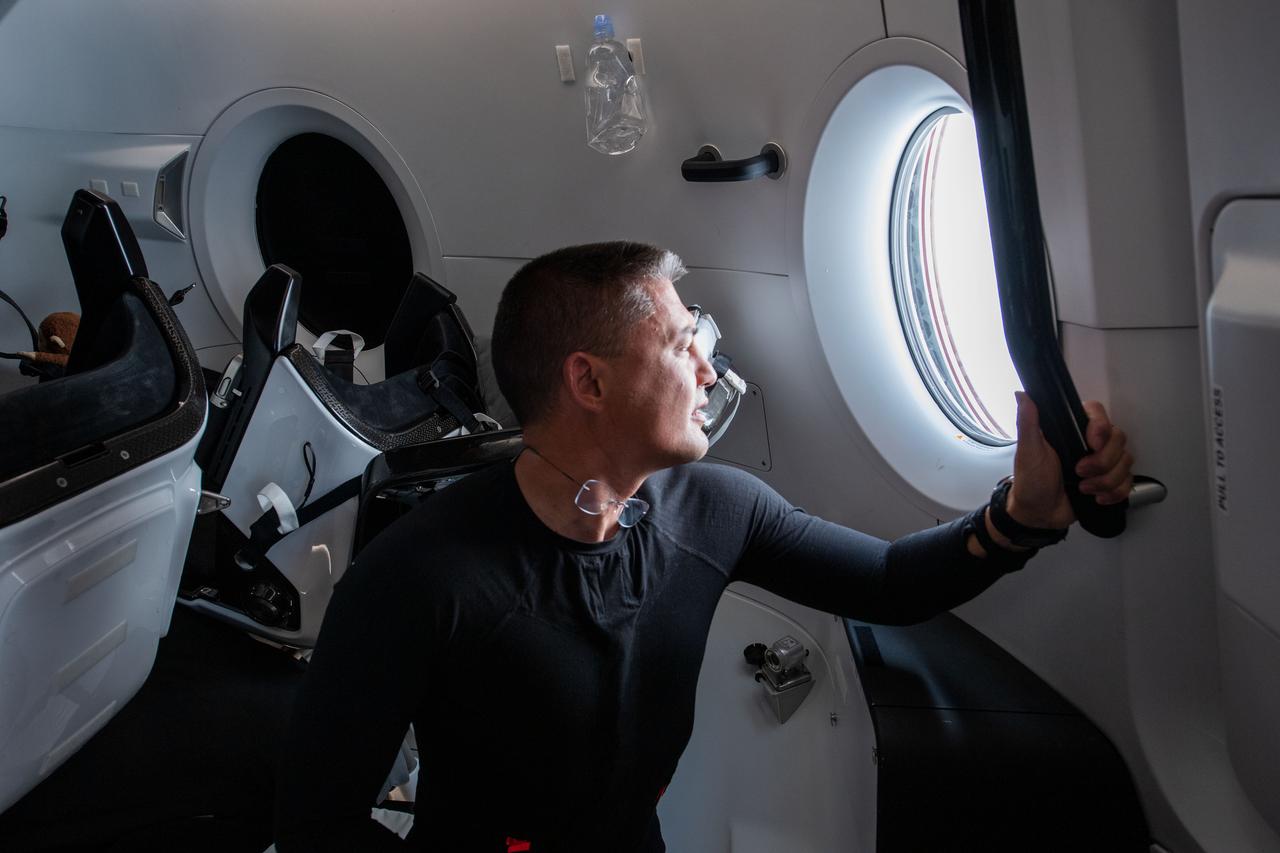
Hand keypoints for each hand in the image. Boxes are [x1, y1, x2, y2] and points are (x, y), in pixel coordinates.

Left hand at [1006, 392, 1133, 529]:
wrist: (1039, 514)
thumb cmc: (1031, 482)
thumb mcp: (1027, 452)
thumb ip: (1028, 423)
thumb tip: (1023, 396)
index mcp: (1070, 430)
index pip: (1097, 413)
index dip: (1101, 427)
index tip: (1092, 443)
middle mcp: (1089, 442)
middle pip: (1118, 438)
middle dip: (1102, 461)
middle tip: (1079, 472)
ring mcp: (1102, 461)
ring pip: (1125, 461)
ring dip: (1106, 480)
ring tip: (1083, 488)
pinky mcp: (1110, 480)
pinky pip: (1127, 481)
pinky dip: (1115, 492)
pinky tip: (1097, 497)